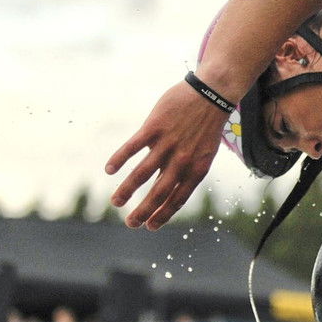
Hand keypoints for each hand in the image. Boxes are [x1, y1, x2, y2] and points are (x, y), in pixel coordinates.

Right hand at [106, 81, 227, 229]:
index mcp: (196, 168)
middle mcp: (182, 160)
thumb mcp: (204, 152)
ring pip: (143, 173)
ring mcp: (167, 143)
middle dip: (144, 211)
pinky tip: (109, 170)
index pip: (178, 198)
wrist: (212, 94)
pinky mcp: (155, 127)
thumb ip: (186, 169)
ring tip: (116, 202)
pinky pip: (133, 146)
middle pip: (159, 192)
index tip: (150, 226)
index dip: (164, 215)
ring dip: (127, 190)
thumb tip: (166, 188)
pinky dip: (120, 158)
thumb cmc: (206, 126)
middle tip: (130, 223)